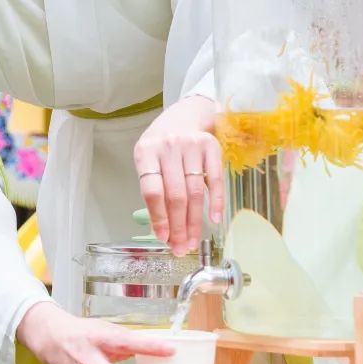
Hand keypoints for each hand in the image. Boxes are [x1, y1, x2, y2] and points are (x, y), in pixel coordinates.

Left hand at [133, 95, 222, 253]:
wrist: (183, 116)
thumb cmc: (161, 146)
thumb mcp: (148, 161)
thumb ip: (153, 190)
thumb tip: (162, 230)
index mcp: (146, 152)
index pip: (152, 191)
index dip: (158, 218)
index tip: (163, 238)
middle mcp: (168, 146)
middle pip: (175, 195)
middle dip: (178, 227)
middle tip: (181, 247)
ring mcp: (191, 145)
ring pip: (195, 192)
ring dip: (195, 221)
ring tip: (192, 240)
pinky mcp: (211, 146)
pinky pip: (215, 180)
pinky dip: (216, 202)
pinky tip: (214, 219)